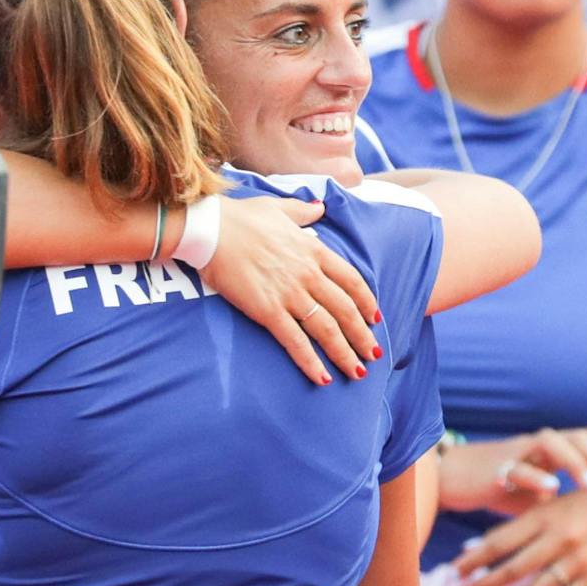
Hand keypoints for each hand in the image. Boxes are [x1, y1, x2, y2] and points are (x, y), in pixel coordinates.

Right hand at [203, 195, 380, 384]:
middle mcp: (308, 274)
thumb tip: (320, 208)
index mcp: (313, 250)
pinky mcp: (268, 310)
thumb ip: (303, 211)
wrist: (211, 229)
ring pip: (327, 329)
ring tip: (358, 371)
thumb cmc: (241, 216)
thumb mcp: (279, 207)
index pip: (351, 280)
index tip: (375, 318)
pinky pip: (295, 341)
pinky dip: (311, 362)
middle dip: (362, 335)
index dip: (367, 301)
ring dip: (345, 353)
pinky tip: (323, 378)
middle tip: (374, 354)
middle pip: (345, 310)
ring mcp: (289, 293)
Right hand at [438, 427, 586, 514]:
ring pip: (553, 443)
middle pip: (581, 437)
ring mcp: (519, 452)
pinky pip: (518, 467)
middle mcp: (541, 444)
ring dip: (576, 463)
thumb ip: (567, 497)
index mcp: (555, 448)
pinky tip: (552, 489)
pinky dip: (536, 476)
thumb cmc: (500, 485)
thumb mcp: (540, 492)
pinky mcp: (496, 468)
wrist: (454, 478)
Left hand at [455, 486, 586, 585]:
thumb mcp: (551, 506)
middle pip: (512, 570)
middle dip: (484, 585)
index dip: (473, 560)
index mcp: (546, 517)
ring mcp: (578, 562)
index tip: (456, 571)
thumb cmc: (584, 505)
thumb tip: (477, 547)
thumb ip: (518, 526)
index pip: (499, 543)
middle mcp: (561, 540)